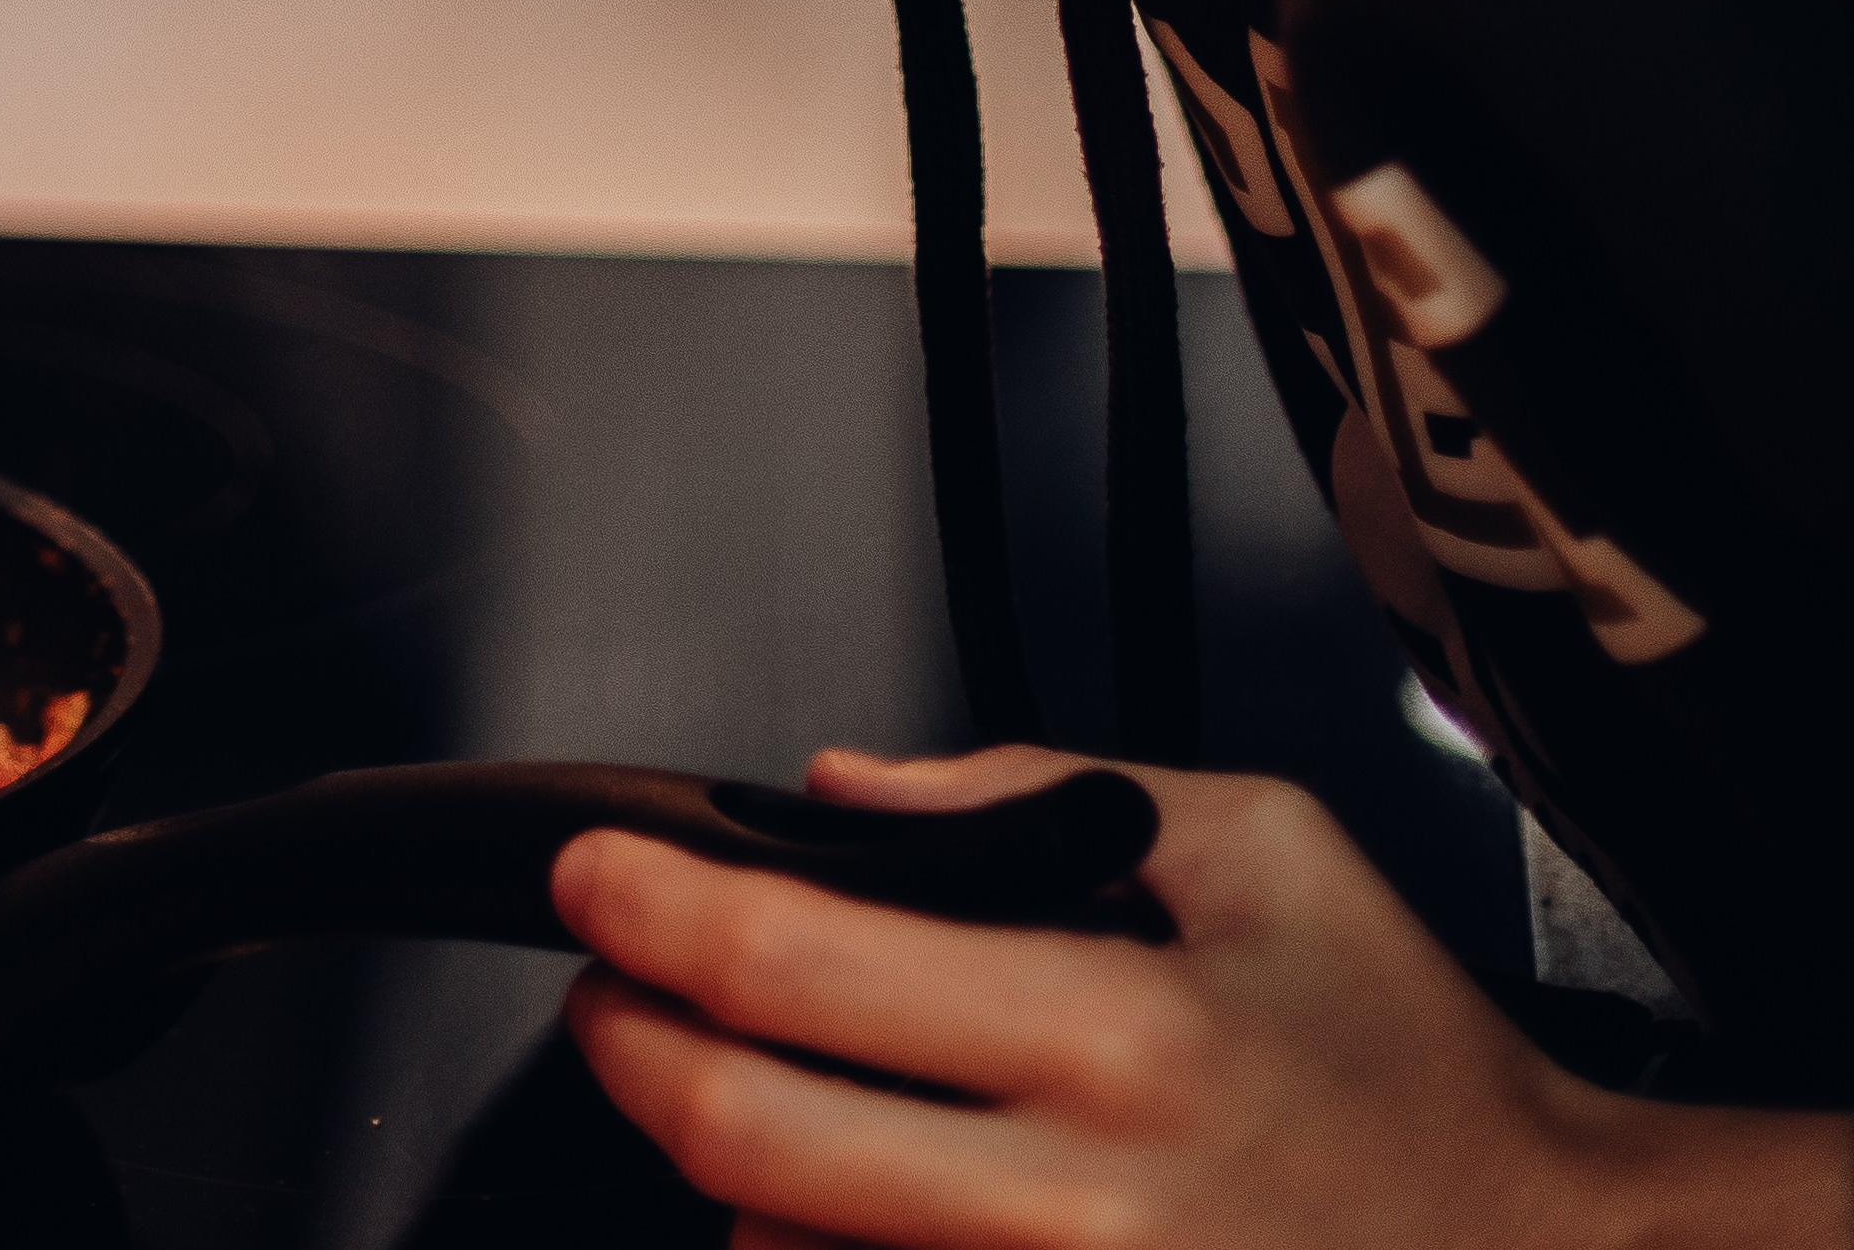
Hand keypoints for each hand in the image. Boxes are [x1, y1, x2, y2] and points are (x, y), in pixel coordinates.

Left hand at [556, 744, 1848, 1249]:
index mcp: (1117, 1031)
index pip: (793, 969)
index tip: (589, 880)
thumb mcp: (1258, 847)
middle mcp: (1082, 1207)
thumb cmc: (1409, 1062)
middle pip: (746, 1143)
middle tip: (606, 994)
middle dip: (628, 1052)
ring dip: (723, 1180)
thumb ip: (1028, 791)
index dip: (649, 916)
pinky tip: (827, 1211)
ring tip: (737, 1097)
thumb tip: (837, 793)